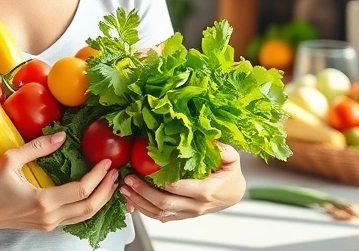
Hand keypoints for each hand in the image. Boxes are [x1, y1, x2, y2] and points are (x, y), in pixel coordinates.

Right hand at [0, 132, 118, 232]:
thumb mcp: (10, 160)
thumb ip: (38, 148)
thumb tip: (62, 136)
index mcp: (43, 201)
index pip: (81, 190)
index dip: (98, 176)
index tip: (106, 162)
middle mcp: (50, 216)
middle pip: (90, 206)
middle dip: (106, 189)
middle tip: (114, 172)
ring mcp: (50, 224)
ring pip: (85, 216)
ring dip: (101, 199)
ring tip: (110, 183)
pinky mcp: (48, 226)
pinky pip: (76, 218)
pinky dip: (89, 206)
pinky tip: (93, 194)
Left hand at [120, 142, 244, 222]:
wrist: (233, 194)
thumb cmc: (230, 175)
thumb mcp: (232, 159)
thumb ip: (224, 150)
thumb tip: (211, 141)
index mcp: (206, 191)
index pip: (178, 188)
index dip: (158, 181)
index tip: (143, 171)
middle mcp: (196, 206)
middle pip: (165, 203)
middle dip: (143, 192)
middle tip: (129, 179)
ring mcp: (188, 213)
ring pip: (160, 213)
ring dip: (140, 203)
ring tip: (125, 190)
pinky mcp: (182, 216)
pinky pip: (161, 217)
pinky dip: (145, 211)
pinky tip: (132, 202)